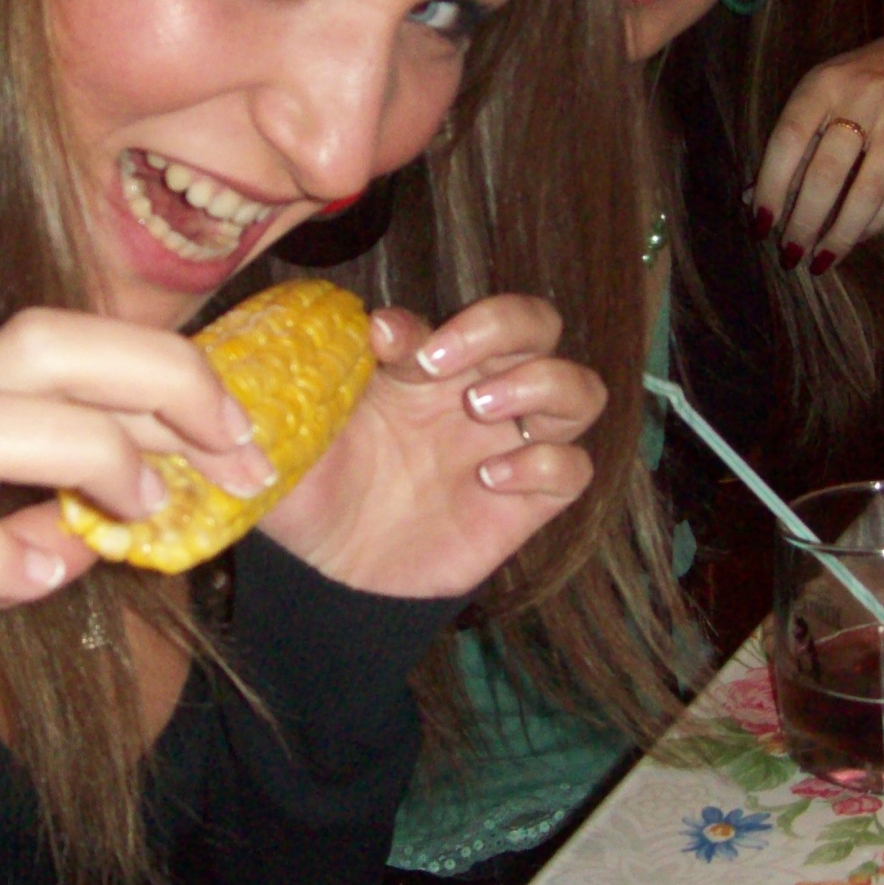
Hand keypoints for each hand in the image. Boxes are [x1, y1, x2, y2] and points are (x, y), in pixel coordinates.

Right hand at [0, 309, 275, 768]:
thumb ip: (36, 519)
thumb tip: (127, 509)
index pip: (67, 343)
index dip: (172, 371)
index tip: (246, 434)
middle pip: (31, 344)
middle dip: (155, 378)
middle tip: (231, 452)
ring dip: (83, 455)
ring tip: (139, 516)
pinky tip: (43, 578)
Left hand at [258, 294, 605, 597]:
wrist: (326, 570)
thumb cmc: (314, 486)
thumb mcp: (302, 429)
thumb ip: (322, 376)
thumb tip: (371, 326)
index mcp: (428, 363)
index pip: (465, 314)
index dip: (440, 318)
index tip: (386, 341)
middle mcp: (479, 392)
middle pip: (540, 324)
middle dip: (505, 328)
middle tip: (445, 367)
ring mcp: (509, 446)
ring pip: (580, 391)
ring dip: (541, 386)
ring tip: (477, 411)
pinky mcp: (527, 503)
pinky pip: (574, 469)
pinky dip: (545, 464)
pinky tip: (488, 481)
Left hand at [752, 27, 883, 271]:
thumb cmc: (865, 86)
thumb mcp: (825, 97)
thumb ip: (793, 144)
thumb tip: (750, 200)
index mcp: (825, 83)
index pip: (788, 140)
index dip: (772, 187)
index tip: (761, 226)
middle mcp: (865, 96)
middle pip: (827, 172)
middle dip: (804, 221)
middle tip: (791, 255)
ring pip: (867, 191)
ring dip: (840, 234)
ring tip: (821, 259)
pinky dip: (873, 223)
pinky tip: (855, 239)